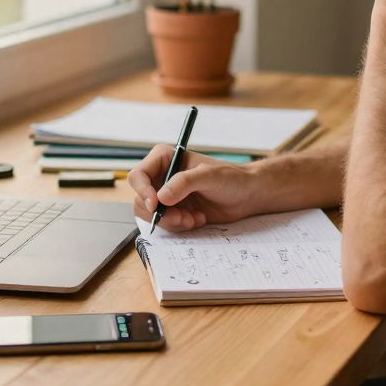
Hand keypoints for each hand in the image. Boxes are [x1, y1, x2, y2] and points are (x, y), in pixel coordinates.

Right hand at [126, 146, 259, 231]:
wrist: (246, 196)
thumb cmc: (231, 178)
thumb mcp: (209, 176)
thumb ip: (184, 183)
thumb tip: (160, 197)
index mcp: (164, 159)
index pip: (138, 176)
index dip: (142, 191)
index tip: (155, 205)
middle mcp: (161, 177)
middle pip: (141, 200)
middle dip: (160, 213)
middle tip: (181, 217)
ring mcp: (167, 196)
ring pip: (151, 216)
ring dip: (171, 221)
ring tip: (193, 218)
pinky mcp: (174, 211)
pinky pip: (165, 224)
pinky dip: (180, 226)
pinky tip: (198, 219)